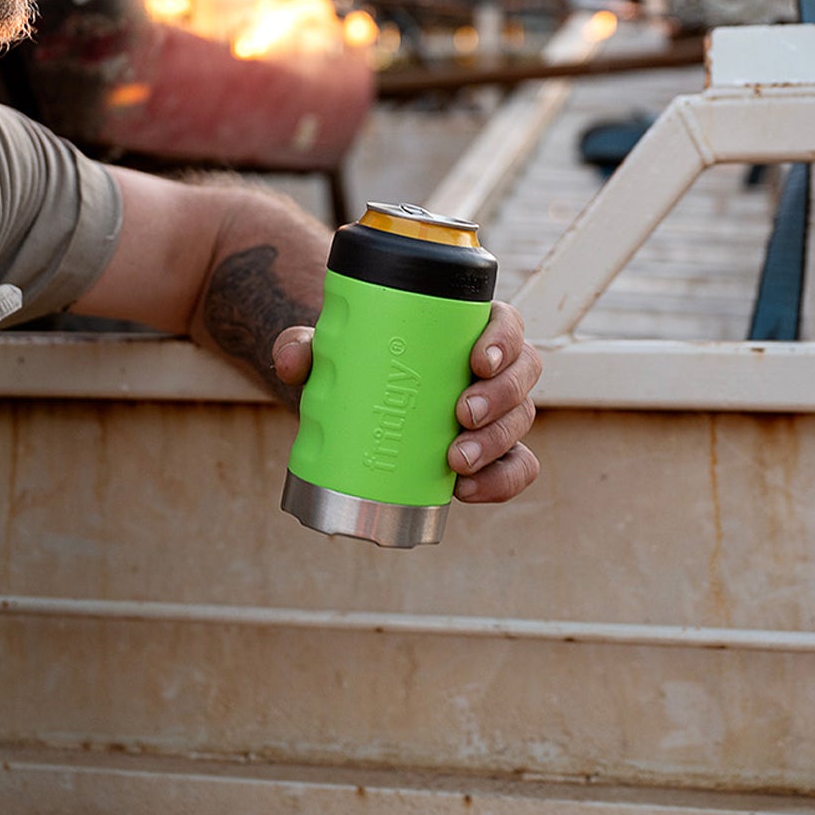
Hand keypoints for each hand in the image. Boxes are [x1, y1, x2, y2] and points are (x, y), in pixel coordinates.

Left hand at [272, 300, 540, 503]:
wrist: (352, 402)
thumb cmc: (352, 363)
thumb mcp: (328, 349)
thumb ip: (303, 345)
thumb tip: (291, 358)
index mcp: (466, 328)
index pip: (506, 323)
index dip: (504, 339)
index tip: (478, 359)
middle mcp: (491, 368)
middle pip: (523, 374)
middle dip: (502, 397)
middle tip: (462, 414)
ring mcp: (495, 413)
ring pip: (520, 421)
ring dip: (498, 442)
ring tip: (457, 460)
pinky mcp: (490, 454)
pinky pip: (515, 468)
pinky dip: (501, 482)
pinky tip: (466, 491)